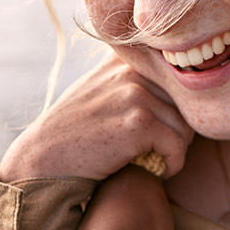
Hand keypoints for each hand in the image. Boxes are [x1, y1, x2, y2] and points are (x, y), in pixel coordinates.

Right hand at [0, 55, 192, 182]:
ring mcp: (135, 94)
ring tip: (155, 161)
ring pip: (186, 125)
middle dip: (178, 129)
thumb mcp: (99, 89)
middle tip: (160, 150)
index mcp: (124, 57)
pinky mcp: (139, 122)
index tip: (160, 130)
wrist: (44, 160)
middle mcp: (131, 69)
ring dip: (175, 150)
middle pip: (185, 102)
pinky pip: (178, 147)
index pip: (175, 77)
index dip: (176, 107)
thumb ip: (129, 78)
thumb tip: (176, 76)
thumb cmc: (74, 132)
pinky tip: (156, 172)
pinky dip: (172, 165)